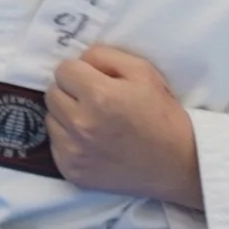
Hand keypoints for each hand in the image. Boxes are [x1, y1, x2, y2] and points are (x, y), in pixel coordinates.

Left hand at [45, 46, 202, 209]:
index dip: (80, 72)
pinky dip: (68, 140)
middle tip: (94, 100)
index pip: (63, 70)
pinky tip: (92, 142)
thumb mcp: (142, 71)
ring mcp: (74, 151)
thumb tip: (78, 59)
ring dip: (66, 116)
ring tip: (94, 122)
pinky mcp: (72, 171)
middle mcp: (81, 124)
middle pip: (52, 93)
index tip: (95, 80)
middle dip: (70, 91)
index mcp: (98, 96)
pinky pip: (55, 144)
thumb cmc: (161, 114)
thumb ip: (104, 56)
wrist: (178, 163)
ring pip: (51, 118)